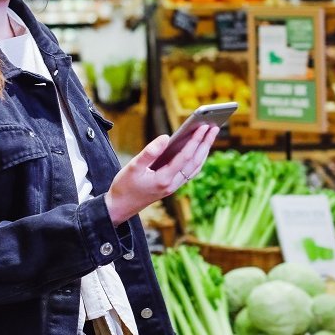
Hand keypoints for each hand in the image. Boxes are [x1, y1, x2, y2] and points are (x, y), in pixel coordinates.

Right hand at [104, 124, 219, 226]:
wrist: (120, 208)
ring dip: (204, 151)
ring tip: (210, 135)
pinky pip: (190, 172)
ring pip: (195, 168)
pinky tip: (199, 150)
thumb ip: (149, 152)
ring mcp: (173, 187)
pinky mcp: (171, 187)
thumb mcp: (133, 167)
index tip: (203, 126)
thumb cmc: (124, 186)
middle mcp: (172, 184)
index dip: (195, 140)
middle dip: (205, 143)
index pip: (185, 157)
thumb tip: (166, 137)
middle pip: (195, 161)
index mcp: (164, 179)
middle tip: (214, 126)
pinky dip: (197, 159)